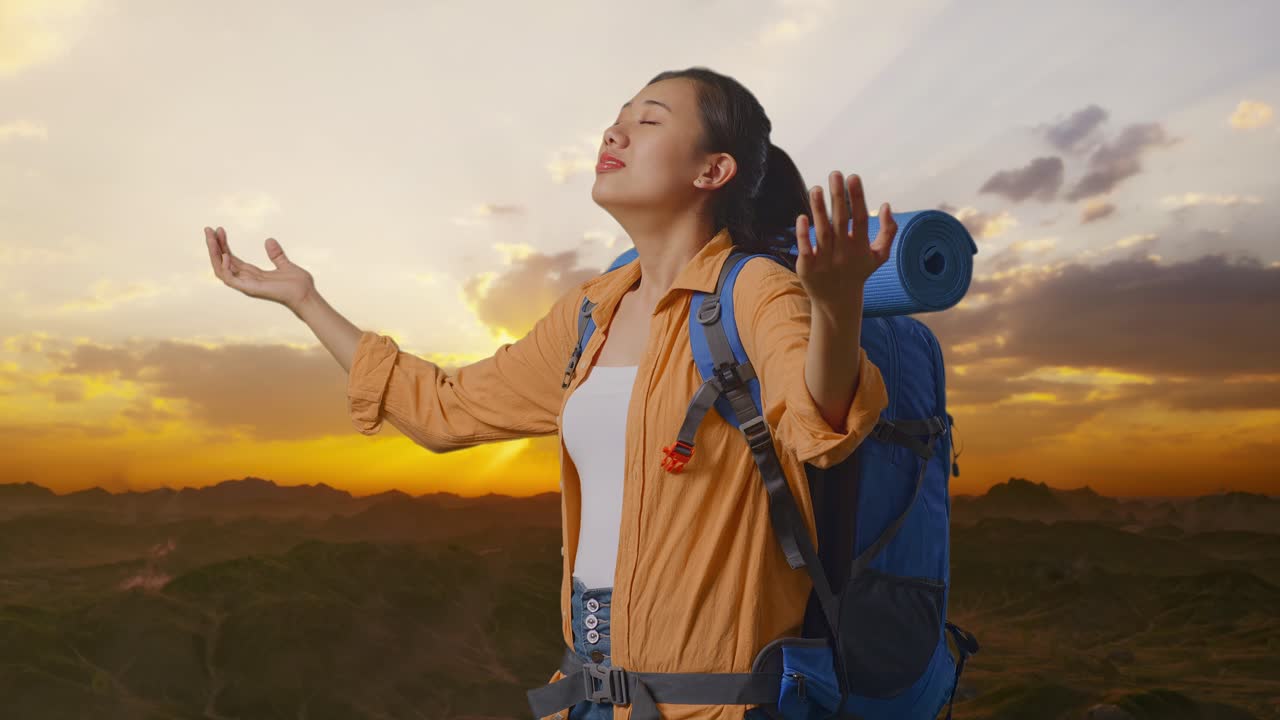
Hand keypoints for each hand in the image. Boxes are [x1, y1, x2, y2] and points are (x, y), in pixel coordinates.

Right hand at [204, 226, 315, 311]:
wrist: (307, 295)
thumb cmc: (299, 284)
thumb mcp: (285, 264)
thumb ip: (276, 254)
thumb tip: (269, 240)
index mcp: (252, 275)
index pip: (231, 258)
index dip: (223, 245)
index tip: (219, 229)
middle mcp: (246, 280)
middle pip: (222, 262)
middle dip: (214, 246)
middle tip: (208, 229)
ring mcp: (246, 285)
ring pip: (221, 269)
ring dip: (214, 253)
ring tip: (211, 236)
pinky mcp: (250, 289)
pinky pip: (230, 279)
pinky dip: (225, 267)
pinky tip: (226, 254)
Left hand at [795, 171, 895, 311]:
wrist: (837, 302)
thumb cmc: (858, 272)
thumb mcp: (879, 256)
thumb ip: (889, 231)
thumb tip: (886, 204)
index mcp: (860, 247)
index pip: (861, 219)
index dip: (857, 198)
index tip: (853, 176)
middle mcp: (843, 252)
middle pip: (840, 221)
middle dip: (838, 197)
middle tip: (835, 173)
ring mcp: (825, 260)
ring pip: (822, 231)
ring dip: (818, 209)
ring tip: (815, 188)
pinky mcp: (808, 267)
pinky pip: (805, 249)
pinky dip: (803, 234)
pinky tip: (801, 217)